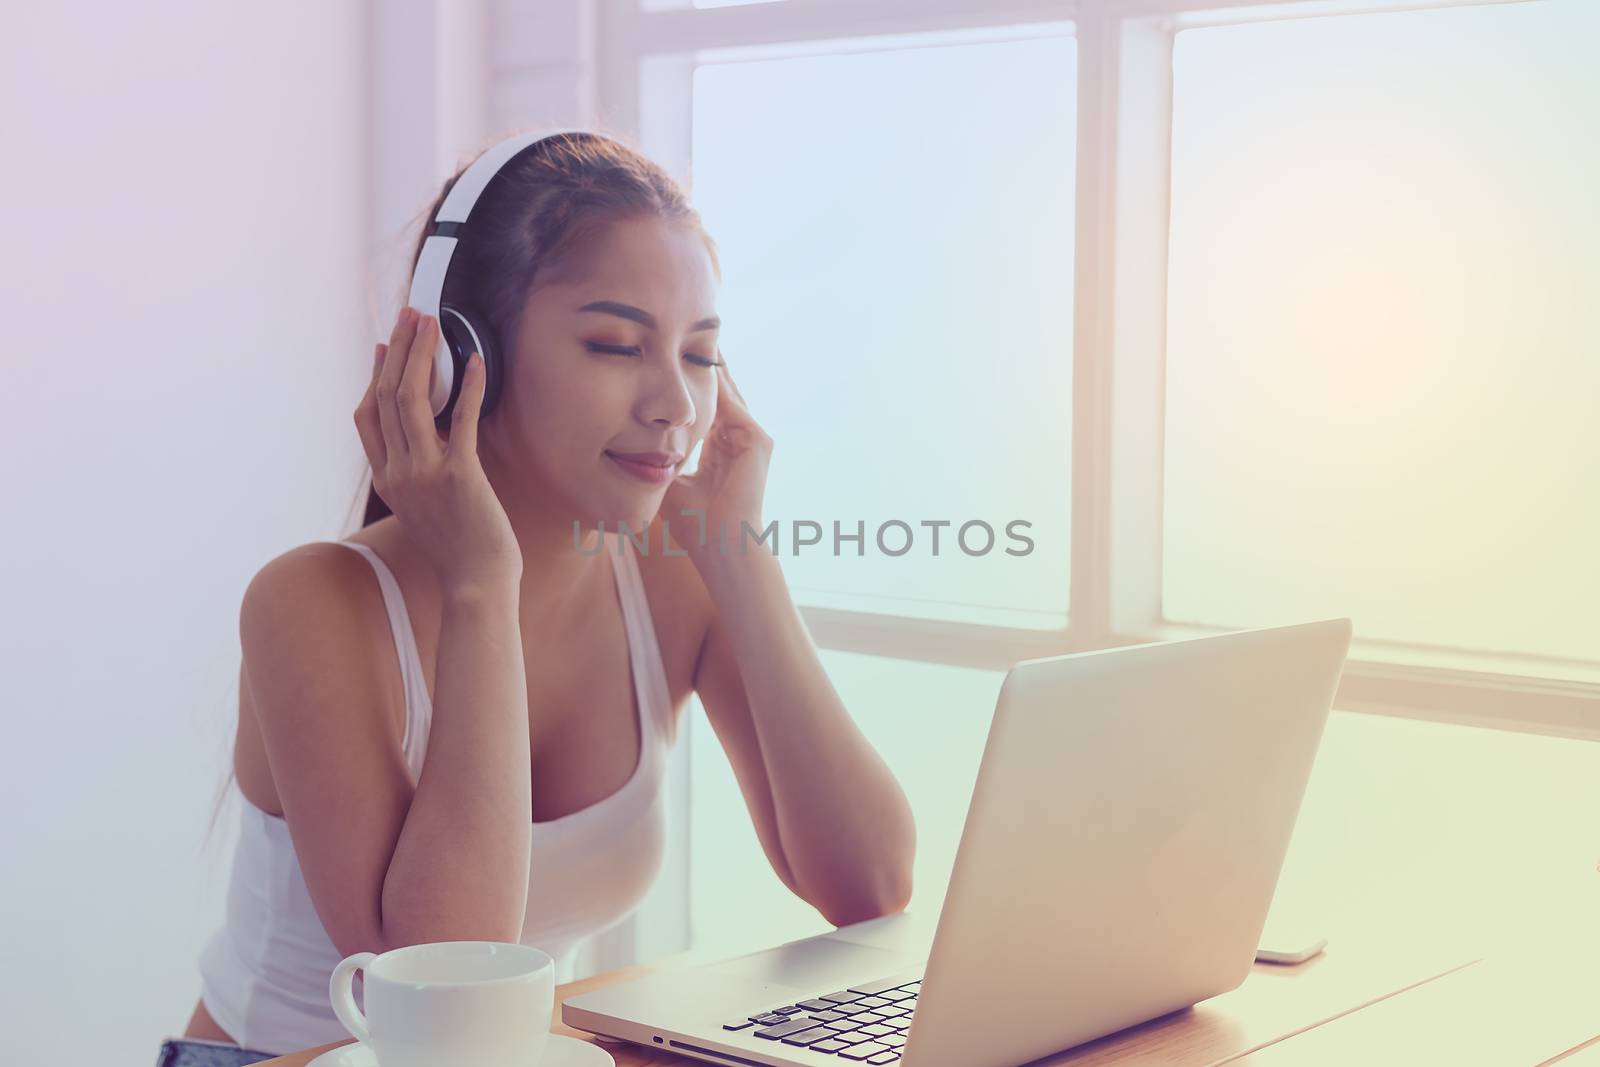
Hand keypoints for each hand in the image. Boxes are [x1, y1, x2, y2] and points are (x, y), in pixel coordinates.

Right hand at [353, 307, 521, 591]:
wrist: (476, 584)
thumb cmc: (459, 548)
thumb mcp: (424, 506)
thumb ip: (417, 472)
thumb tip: (429, 435)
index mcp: (386, 480)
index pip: (367, 417)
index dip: (374, 376)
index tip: (385, 347)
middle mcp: (397, 473)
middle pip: (386, 396)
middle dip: (398, 350)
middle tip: (409, 316)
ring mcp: (424, 473)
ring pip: (412, 400)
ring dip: (422, 355)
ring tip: (431, 324)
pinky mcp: (459, 475)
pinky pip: (459, 418)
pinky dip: (467, 385)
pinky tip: (477, 360)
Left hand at [662, 349, 772, 556]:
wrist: (721, 545)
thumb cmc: (694, 525)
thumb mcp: (669, 482)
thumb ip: (658, 459)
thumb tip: (625, 444)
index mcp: (719, 452)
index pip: (704, 409)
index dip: (687, 386)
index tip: (666, 363)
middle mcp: (738, 441)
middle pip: (718, 394)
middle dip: (699, 368)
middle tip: (680, 334)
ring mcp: (751, 439)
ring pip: (726, 393)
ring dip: (708, 367)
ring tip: (691, 337)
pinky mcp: (758, 441)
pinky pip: (733, 403)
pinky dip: (717, 382)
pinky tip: (698, 360)